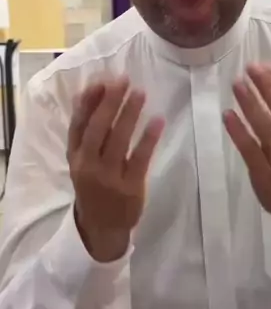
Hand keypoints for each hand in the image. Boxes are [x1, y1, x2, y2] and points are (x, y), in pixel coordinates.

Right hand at [67, 76, 163, 261]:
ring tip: (140, 93)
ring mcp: (109, 177)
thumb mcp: (81, 162)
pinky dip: (148, 138)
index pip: (78, 125)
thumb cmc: (93, 187)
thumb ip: (83, 133)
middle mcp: (89, 166)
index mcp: (75, 157)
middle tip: (123, 81)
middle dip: (110, 102)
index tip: (101, 81)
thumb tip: (82, 95)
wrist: (101, 228)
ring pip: (118, 140)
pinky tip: (157, 120)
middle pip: (98, 128)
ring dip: (129, 114)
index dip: (88, 102)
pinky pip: (140, 158)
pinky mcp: (130, 187)